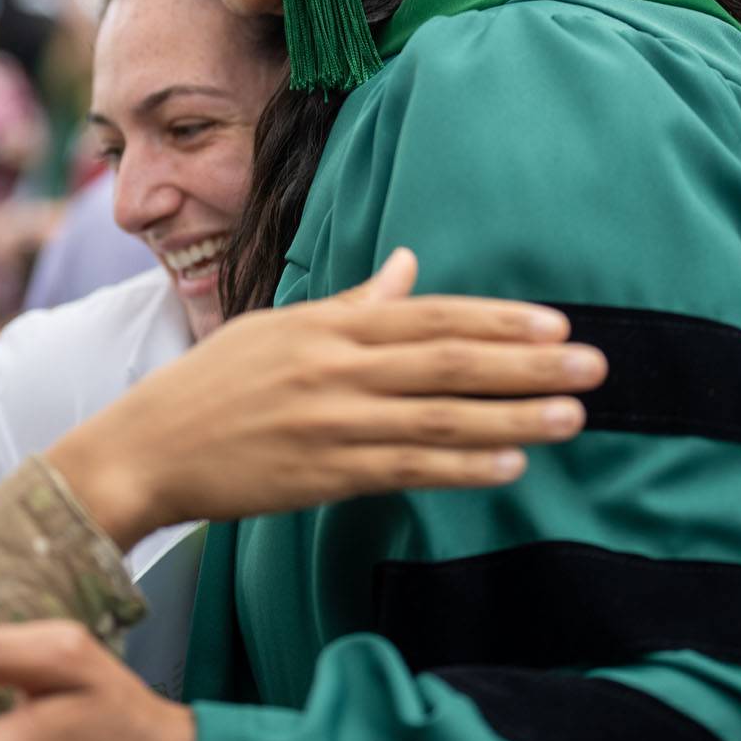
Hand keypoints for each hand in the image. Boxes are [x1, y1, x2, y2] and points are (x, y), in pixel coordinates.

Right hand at [47, 248, 605, 550]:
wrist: (145, 447)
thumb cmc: (213, 385)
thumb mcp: (279, 327)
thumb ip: (351, 304)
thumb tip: (407, 264)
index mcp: (327, 326)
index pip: (430, 315)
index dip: (497, 319)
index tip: (556, 323)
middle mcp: (335, 368)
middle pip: (448, 361)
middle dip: (527, 363)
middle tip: (594, 365)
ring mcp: (330, 423)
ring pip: (438, 419)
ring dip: (512, 416)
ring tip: (573, 416)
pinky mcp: (320, 475)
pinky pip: (404, 470)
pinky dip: (460, 468)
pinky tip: (510, 465)